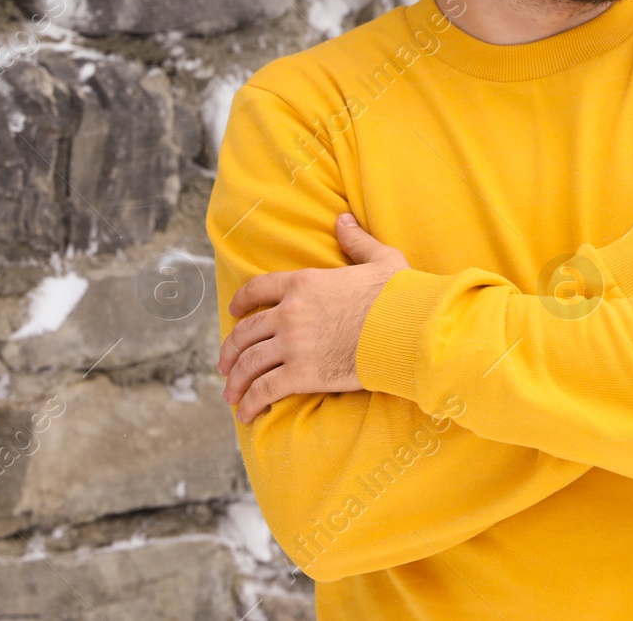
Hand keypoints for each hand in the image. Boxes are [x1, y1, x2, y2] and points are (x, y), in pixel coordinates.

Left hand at [218, 213, 410, 423]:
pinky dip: (252, 403)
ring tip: (231, 395)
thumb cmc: (399, 296)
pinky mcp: (303, 374)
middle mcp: (290, 313)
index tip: (234, 312)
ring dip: (236, 381)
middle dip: (230, 350)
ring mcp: (293, 344)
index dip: (241, 301)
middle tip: (224, 365)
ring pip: (250, 364)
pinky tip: (247, 413)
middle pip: (246, 332)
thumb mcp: (380, 259)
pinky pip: (266, 389)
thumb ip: (355, 240)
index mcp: (304, 283)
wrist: (408, 329)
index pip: (259, 289)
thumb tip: (342, 219)